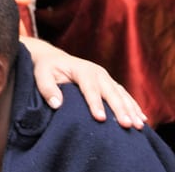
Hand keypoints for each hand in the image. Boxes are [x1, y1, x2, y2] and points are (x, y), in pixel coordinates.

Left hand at [23, 36, 145, 128]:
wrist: (54, 59)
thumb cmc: (47, 68)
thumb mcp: (41, 74)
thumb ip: (47, 88)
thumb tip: (56, 104)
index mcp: (81, 69)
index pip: (89, 88)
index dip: (95, 103)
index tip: (101, 118)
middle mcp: (97, 72)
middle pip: (110, 92)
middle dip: (120, 109)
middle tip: (127, 125)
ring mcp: (105, 77)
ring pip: (121, 94)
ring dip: (130, 109)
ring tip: (138, 125)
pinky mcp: (109, 83)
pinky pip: (124, 95)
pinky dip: (133, 106)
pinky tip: (142, 118)